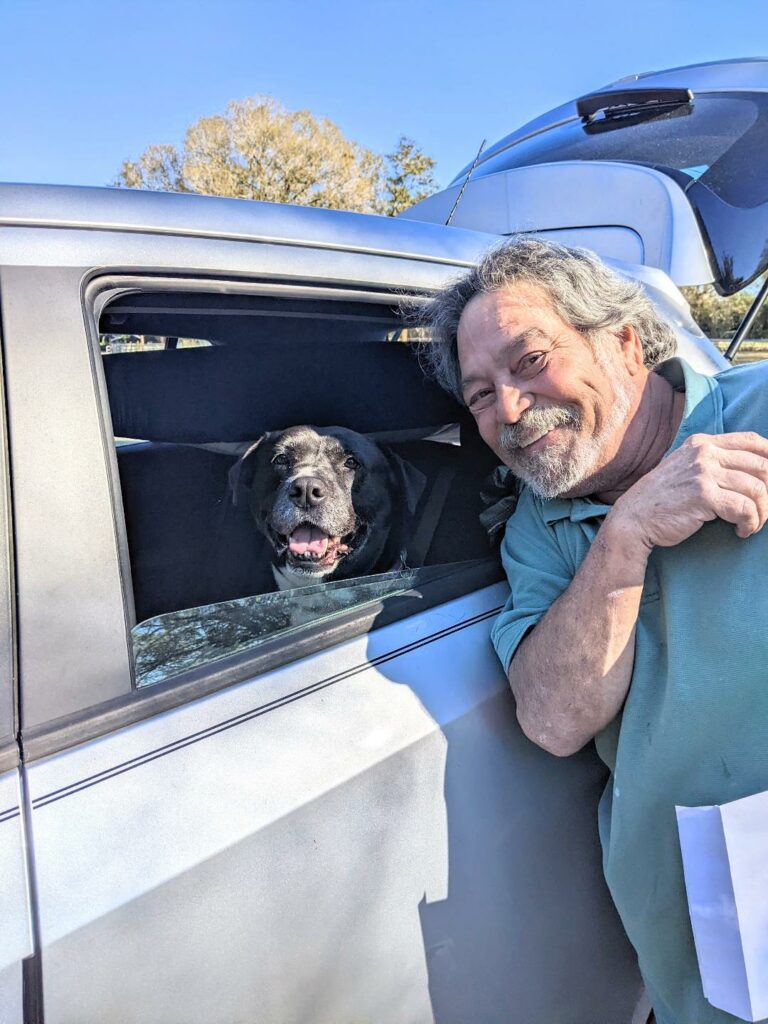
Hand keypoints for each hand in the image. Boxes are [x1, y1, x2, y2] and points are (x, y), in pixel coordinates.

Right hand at [609, 431, 767, 551]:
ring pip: (757, 489)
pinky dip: (750, 523)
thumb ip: (712, 463)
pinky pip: (744, 508)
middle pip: (762, 465)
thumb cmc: (662, 500)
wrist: (633, 520)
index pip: (752, 441)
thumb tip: (754, 469)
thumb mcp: (685, 469)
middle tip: (764, 511)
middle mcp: (704, 453)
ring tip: (752, 525)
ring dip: (762, 513)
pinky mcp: (703, 496)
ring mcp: (703, 472)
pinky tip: (742, 531)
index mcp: (702, 443)